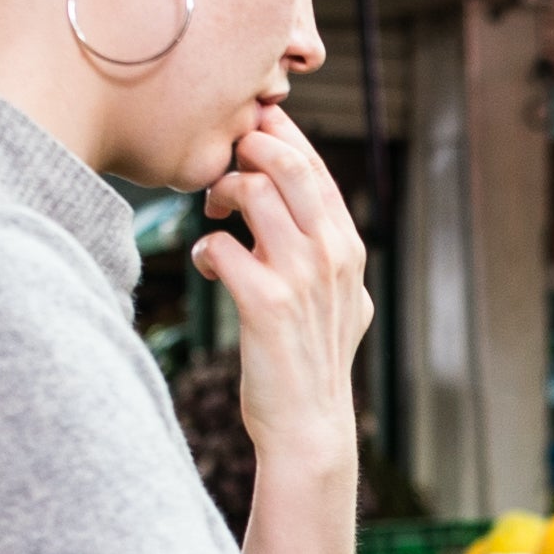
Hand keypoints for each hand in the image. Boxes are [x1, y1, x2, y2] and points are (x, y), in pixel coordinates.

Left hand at [197, 107, 372, 481]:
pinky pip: (220, 245)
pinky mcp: (266, 303)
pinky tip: (208, 266)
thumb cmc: (314, 359)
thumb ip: (331, 253)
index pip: (314, 166)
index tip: (247, 129)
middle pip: (287, 163)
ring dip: (220, 193)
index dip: (277, 135)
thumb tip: (308, 210)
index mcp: (348, 246)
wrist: (309, 424)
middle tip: (223, 167)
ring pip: (252, 191)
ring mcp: (301, 277)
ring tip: (212, 214)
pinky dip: (205, 248)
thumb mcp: (344, 299)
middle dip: (246, 149)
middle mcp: (331, 254)